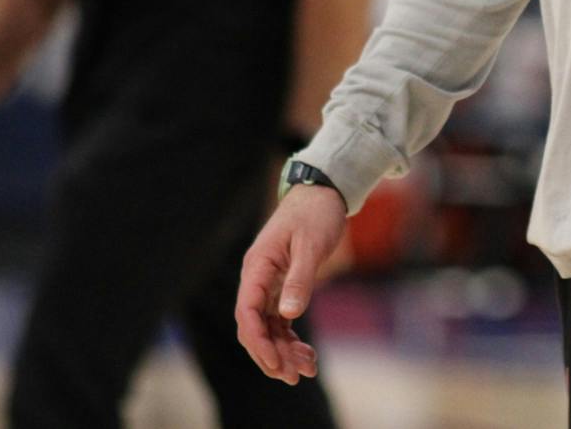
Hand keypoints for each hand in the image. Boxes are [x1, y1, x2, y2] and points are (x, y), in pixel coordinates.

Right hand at [234, 184, 347, 383]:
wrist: (324, 192)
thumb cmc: (315, 213)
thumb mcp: (311, 245)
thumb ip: (299, 279)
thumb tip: (288, 315)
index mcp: (257, 268)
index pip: (247, 312)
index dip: (258, 341)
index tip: (274, 363)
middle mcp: (258, 279)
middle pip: (255, 326)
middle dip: (271, 353)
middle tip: (293, 376)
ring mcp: (269, 284)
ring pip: (269, 327)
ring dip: (284, 350)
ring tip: (305, 370)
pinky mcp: (283, 286)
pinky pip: (281, 320)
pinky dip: (291, 338)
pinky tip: (306, 354)